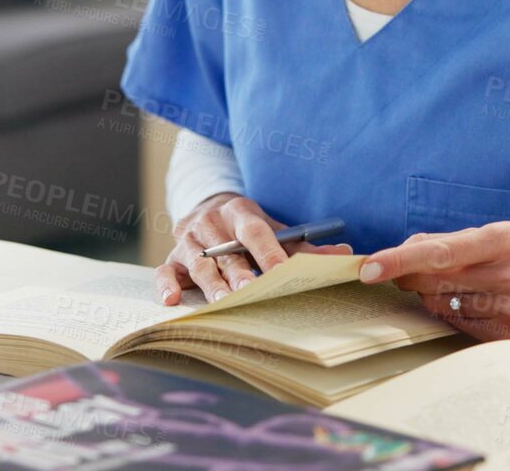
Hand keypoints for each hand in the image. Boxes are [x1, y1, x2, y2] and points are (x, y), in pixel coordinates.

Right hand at [153, 192, 351, 304]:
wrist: (206, 207)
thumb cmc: (246, 227)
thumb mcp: (272, 228)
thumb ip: (303, 245)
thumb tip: (345, 255)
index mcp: (240, 211)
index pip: (255, 231)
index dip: (268, 252)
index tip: (282, 272)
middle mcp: (211, 223)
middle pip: (226, 251)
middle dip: (238, 273)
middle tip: (250, 292)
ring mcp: (188, 240)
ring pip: (198, 263)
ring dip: (210, 284)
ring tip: (222, 303)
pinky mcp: (171, 257)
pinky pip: (164, 272)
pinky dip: (166, 286)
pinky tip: (173, 301)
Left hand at [358, 221, 509, 348]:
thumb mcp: (501, 237)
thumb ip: (451, 242)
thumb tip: (405, 249)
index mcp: (503, 240)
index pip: (439, 251)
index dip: (399, 260)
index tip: (369, 268)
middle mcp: (508, 274)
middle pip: (433, 280)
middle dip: (409, 276)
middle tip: (402, 272)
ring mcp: (509, 309)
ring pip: (441, 304)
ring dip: (433, 295)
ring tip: (459, 285)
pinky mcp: (507, 336)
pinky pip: (458, 325)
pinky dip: (453, 313)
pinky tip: (471, 303)